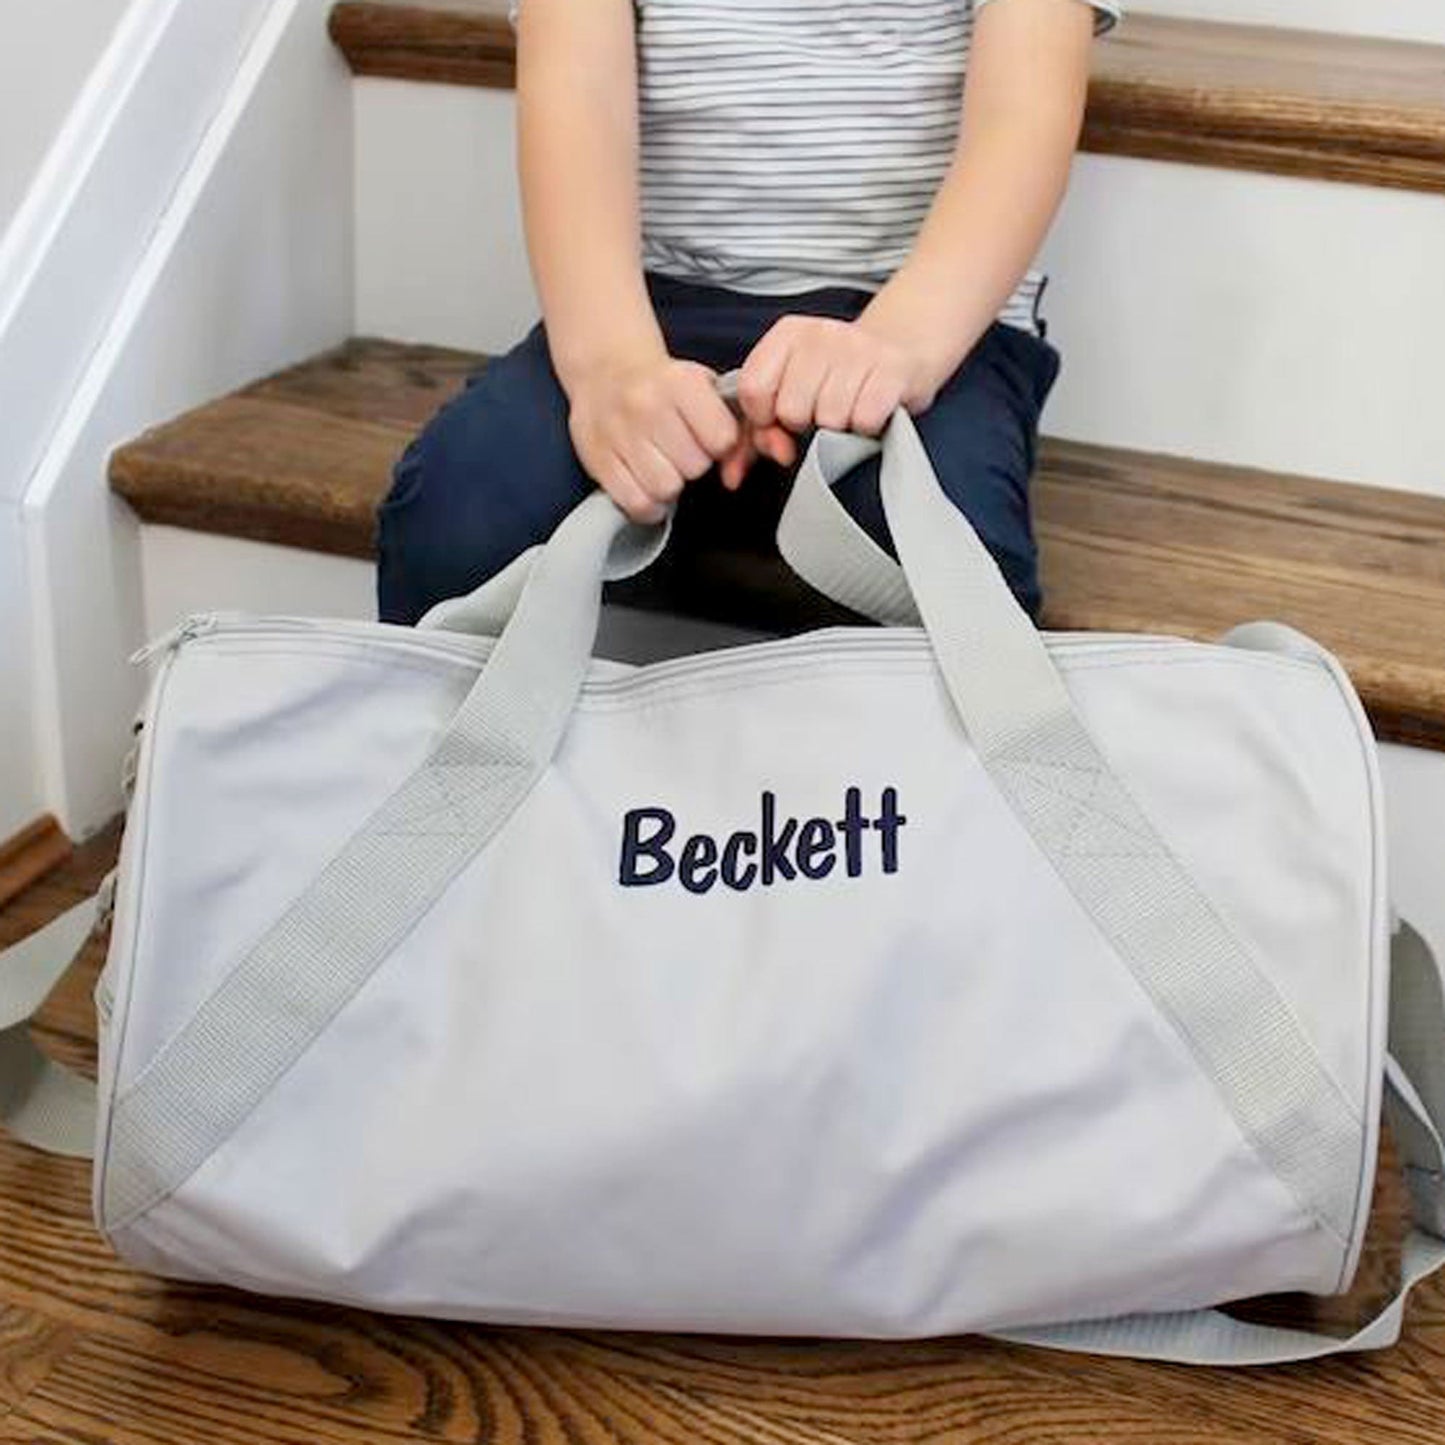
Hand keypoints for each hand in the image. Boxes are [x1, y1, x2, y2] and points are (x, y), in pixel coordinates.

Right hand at [567, 352, 739, 522]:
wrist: (605, 370)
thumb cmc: (662, 385)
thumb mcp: (700, 383)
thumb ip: (729, 416)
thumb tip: (739, 461)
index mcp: (680, 383)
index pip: (722, 440)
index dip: (721, 446)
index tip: (710, 440)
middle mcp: (647, 405)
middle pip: (694, 467)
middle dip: (693, 465)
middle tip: (682, 452)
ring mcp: (619, 434)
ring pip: (665, 489)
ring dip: (670, 485)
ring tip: (663, 467)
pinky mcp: (598, 460)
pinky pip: (636, 503)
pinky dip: (648, 505)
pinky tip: (648, 487)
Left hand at [728, 316, 941, 486]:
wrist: (902, 349)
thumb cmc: (837, 377)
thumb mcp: (792, 390)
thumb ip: (756, 431)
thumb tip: (733, 473)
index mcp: (788, 334)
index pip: (753, 389)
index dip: (764, 418)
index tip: (780, 418)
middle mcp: (821, 334)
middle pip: (792, 410)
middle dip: (806, 423)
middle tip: (823, 410)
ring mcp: (858, 348)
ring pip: (830, 419)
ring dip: (840, 426)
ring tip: (849, 407)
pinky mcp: (892, 369)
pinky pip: (864, 420)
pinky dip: (867, 426)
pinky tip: (870, 410)